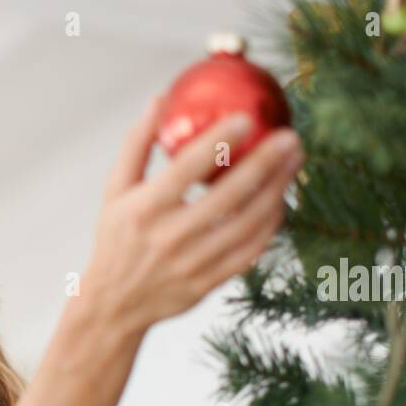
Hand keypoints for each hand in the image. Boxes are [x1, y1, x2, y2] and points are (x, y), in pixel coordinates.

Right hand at [82, 96, 304, 335]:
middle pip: (228, 195)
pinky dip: (269, 226)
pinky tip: (280, 203)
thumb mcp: (114, 192)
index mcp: (144, 210)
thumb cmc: (116, 240)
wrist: (112, 305)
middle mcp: (169, 238)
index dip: (220, 140)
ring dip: (276, 191)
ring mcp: (191, 264)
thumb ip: (136, 146)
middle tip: (290, 138)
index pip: (187, 169)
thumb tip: (161, 99)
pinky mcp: (207, 284)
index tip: (247, 117)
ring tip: (293, 164)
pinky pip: (248, 252)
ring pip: (246, 224)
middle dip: (266, 163)